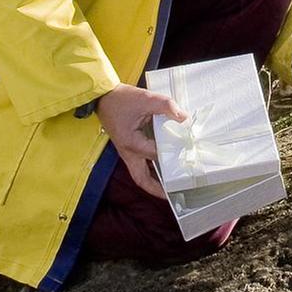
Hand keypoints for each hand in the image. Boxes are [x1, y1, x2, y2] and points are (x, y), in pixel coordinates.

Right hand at [95, 83, 185, 198]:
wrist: (102, 97)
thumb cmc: (121, 99)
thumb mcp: (146, 99)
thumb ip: (166, 106)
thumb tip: (184, 117)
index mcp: (132, 143)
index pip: (157, 154)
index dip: (173, 154)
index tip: (188, 154)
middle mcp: (128, 152)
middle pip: (141, 179)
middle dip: (156, 189)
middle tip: (172, 194)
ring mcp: (126, 151)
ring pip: (139, 174)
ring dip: (153, 182)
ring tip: (169, 187)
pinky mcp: (127, 147)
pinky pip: (138, 165)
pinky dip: (150, 170)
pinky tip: (161, 168)